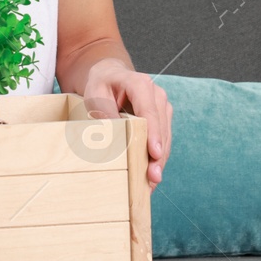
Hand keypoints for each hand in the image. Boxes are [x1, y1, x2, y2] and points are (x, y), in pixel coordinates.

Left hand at [80, 58, 171, 190]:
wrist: (109, 77)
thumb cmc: (100, 85)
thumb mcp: (95, 94)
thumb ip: (105, 112)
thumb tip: (115, 136)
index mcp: (139, 84)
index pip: (149, 111)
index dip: (153, 133)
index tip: (154, 153)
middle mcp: (156, 94)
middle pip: (160, 128)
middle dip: (158, 155)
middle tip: (152, 178)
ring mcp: (162, 107)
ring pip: (165, 137)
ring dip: (159, 160)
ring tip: (152, 183)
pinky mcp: (162, 118)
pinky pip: (162, 140)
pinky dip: (157, 157)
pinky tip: (151, 176)